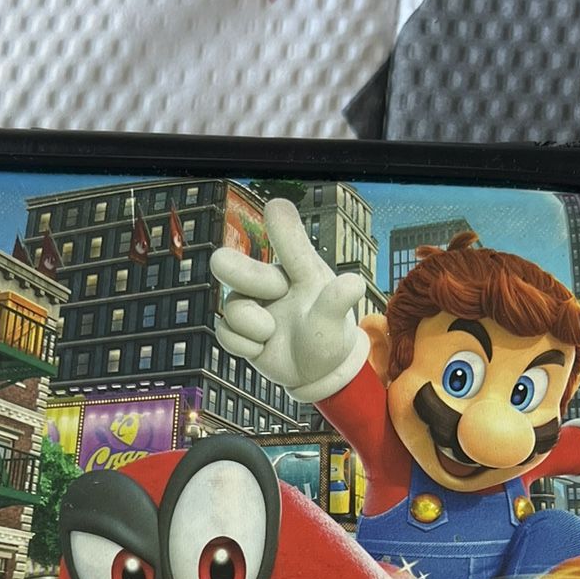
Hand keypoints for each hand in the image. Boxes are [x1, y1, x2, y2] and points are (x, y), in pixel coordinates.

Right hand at [210, 198, 370, 402]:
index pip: (289, 242)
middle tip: (234, 270)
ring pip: (232, 306)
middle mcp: (271, 280)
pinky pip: (225, 332)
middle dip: (239, 271)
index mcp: (299, 269)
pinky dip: (244, 346)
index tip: (276, 206)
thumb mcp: (335, 322)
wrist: (314, 372)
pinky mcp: (238, 327)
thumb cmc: (329, 337)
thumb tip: (354, 282)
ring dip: (253, 326)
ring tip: (271, 334)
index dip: (282, 225)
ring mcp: (251, 302)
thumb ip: (338, 301)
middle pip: (237, 265)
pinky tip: (261, 348)